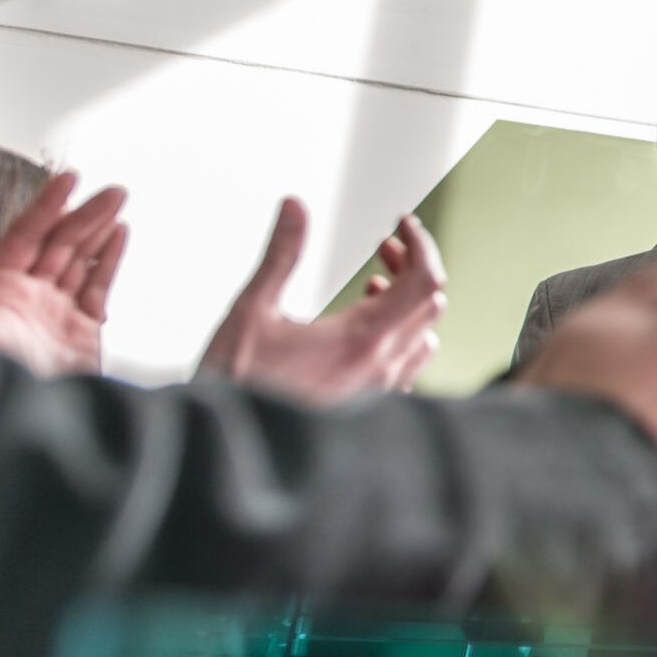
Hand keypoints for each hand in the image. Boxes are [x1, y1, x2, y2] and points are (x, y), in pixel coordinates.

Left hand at [0, 170, 127, 376]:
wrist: (17, 428)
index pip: (26, 236)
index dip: (47, 205)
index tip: (68, 179)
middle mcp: (27, 297)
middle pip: (59, 242)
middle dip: (84, 213)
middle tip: (112, 190)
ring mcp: (57, 313)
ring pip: (81, 259)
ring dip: (100, 228)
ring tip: (120, 201)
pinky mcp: (84, 333)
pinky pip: (100, 287)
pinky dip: (111, 259)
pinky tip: (121, 235)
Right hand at [199, 201, 446, 402]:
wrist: (226, 449)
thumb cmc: (234, 386)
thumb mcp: (251, 310)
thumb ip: (281, 254)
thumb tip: (295, 207)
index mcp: (360, 340)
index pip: (424, 281)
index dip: (420, 244)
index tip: (401, 223)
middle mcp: (378, 369)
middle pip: (429, 305)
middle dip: (413, 266)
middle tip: (385, 246)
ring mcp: (376, 394)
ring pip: (424, 340)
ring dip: (409, 306)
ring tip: (375, 286)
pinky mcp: (365, 410)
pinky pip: (405, 370)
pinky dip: (399, 338)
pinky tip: (364, 329)